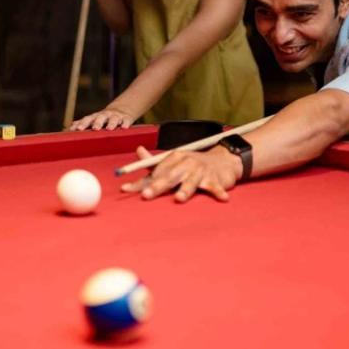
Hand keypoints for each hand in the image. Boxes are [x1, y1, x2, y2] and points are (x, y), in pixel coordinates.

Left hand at [70, 106, 136, 130]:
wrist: (123, 109)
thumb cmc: (104, 118)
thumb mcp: (94, 119)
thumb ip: (83, 123)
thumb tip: (70, 127)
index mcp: (96, 117)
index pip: (88, 119)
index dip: (83, 124)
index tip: (77, 129)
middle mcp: (105, 115)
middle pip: (100, 117)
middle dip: (98, 122)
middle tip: (95, 128)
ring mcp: (116, 116)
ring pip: (113, 118)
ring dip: (111, 123)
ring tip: (109, 128)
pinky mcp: (126, 118)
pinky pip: (126, 120)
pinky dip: (125, 123)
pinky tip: (124, 127)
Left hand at [120, 146, 240, 202]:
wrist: (223, 161)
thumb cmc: (193, 165)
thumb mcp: (174, 161)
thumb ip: (154, 161)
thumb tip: (138, 150)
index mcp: (175, 158)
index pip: (155, 171)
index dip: (141, 182)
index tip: (125, 189)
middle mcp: (187, 163)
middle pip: (170, 176)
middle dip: (158, 185)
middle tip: (147, 195)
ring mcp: (201, 171)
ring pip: (191, 182)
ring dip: (186, 189)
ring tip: (179, 199)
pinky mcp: (216, 179)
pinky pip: (216, 186)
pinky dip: (218, 192)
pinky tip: (222, 198)